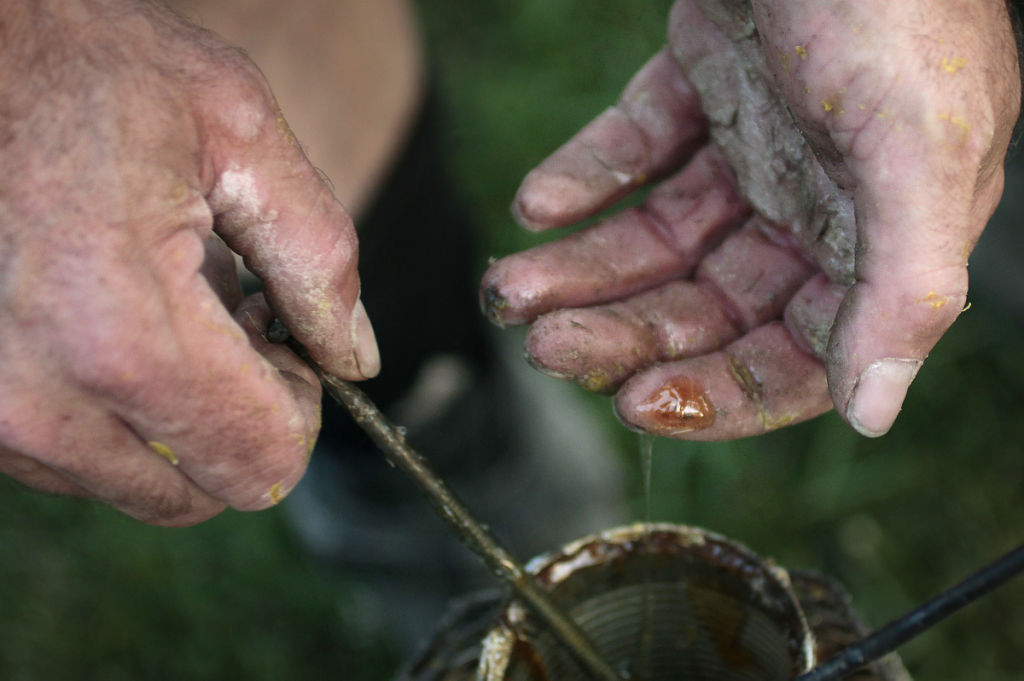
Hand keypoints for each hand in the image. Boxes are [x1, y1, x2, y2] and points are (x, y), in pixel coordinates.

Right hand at [0, 0, 378, 524]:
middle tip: (226, 316)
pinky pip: (68, 457)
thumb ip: (319, 257)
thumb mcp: (240, 132)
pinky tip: (103, 311)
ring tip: (158, 299)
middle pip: (199, 492)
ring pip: (132, 482)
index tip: (281, 338)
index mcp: (122, 330)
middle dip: (236, 418)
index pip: (262, 461)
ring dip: (170, 413)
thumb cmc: (90, 64)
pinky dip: (106, 406)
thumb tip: (355, 360)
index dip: (298, 407)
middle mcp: (38, 396)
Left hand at [481, 0, 1019, 439]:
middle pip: (706, 306)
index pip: (795, 358)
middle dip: (624, 332)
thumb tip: (878, 411)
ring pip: (660, 239)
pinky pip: (635, 151)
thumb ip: (907, 282)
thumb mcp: (920, 145)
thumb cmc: (896, 1)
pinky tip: (537, 203)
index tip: (635, 403)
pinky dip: (586, 178)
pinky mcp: (703, 89)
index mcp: (877, 239)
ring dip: (585, 269)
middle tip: (544, 342)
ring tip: (511, 287)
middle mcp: (816, 207)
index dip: (718, 393)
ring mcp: (757, 149)